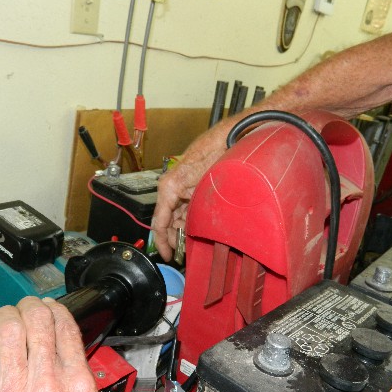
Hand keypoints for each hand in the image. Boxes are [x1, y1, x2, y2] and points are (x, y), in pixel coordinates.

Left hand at [0, 296, 110, 391]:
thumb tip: (90, 389)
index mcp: (78, 389)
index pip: (66, 329)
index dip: (54, 309)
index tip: (47, 308)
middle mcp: (47, 385)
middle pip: (36, 321)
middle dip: (28, 307)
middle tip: (22, 309)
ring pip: (6, 331)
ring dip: (2, 317)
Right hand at [153, 122, 231, 259]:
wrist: (232, 135)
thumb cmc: (217, 152)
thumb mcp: (205, 187)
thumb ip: (193, 210)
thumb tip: (188, 233)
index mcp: (169, 186)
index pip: (160, 221)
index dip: (163, 242)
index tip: (168, 255)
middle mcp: (172, 187)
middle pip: (168, 220)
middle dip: (175, 238)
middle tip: (182, 254)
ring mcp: (182, 187)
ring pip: (178, 215)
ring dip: (184, 230)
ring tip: (192, 245)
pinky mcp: (192, 186)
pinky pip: (186, 207)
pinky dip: (191, 220)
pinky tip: (198, 230)